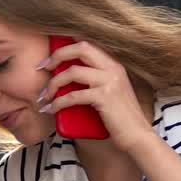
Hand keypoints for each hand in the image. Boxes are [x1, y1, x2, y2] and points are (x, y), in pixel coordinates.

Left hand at [39, 40, 156, 151]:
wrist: (138, 136)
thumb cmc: (120, 119)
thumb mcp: (110, 92)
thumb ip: (95, 81)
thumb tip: (65, 79)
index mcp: (114, 64)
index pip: (88, 44)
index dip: (66, 47)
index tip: (50, 59)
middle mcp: (113, 68)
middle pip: (81, 48)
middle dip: (58, 55)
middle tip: (43, 68)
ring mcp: (109, 81)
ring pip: (72, 72)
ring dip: (53, 83)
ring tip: (45, 96)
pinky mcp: (104, 97)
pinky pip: (73, 95)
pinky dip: (58, 102)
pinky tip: (52, 109)